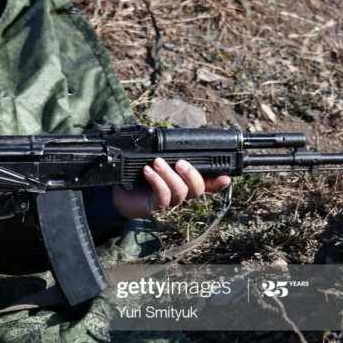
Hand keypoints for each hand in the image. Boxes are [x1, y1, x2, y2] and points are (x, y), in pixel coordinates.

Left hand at [112, 158, 230, 218]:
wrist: (117, 192)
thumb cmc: (136, 176)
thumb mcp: (152, 161)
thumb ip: (166, 153)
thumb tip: (172, 137)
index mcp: (183, 181)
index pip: (206, 183)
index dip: (217, 182)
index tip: (226, 177)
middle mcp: (179, 192)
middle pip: (197, 188)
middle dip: (192, 174)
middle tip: (181, 162)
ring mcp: (168, 201)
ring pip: (180, 191)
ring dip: (170, 175)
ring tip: (157, 163)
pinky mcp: (155, 206)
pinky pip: (162, 196)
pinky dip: (157, 182)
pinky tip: (148, 172)